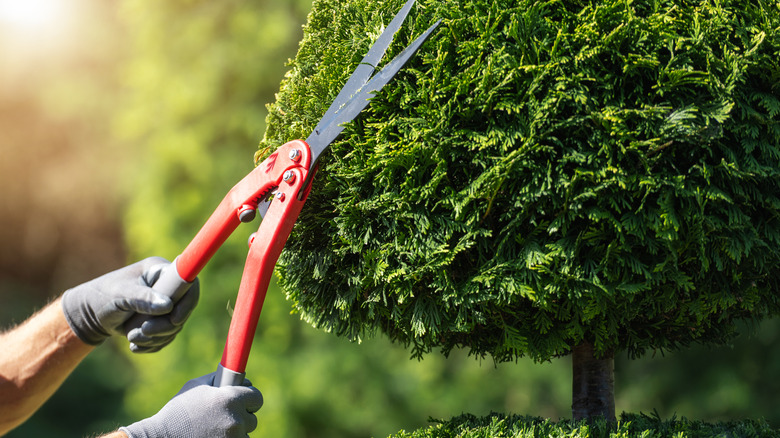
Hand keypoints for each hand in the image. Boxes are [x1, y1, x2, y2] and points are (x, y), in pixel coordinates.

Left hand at [61, 257, 198, 351]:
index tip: (174, 319)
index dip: (188, 301)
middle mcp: (168, 286)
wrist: (90, 313)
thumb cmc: (103, 296)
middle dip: (164, 327)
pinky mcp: (161, 320)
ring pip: (174, 327)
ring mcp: (166, 304)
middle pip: (183, 310)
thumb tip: (168, 306)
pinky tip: (135, 345)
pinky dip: (152, 344)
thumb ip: (143, 299)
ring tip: (131, 337)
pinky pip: (167, 337)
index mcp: (160, 271)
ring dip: (154, 338)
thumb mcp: (121, 295)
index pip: (188, 283)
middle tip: (143, 331)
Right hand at [120, 372, 262, 437]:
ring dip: (237, 430)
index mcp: (230, 399)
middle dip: (243, 415)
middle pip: (253, 418)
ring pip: (245, 433)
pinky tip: (215, 436)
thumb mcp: (197, 386)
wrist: (163, 437)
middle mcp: (236, 420)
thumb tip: (234, 376)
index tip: (244, 399)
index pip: (257, 397)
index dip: (250, 397)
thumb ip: (218, 380)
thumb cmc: (178, 411)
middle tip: (227, 415)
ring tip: (217, 427)